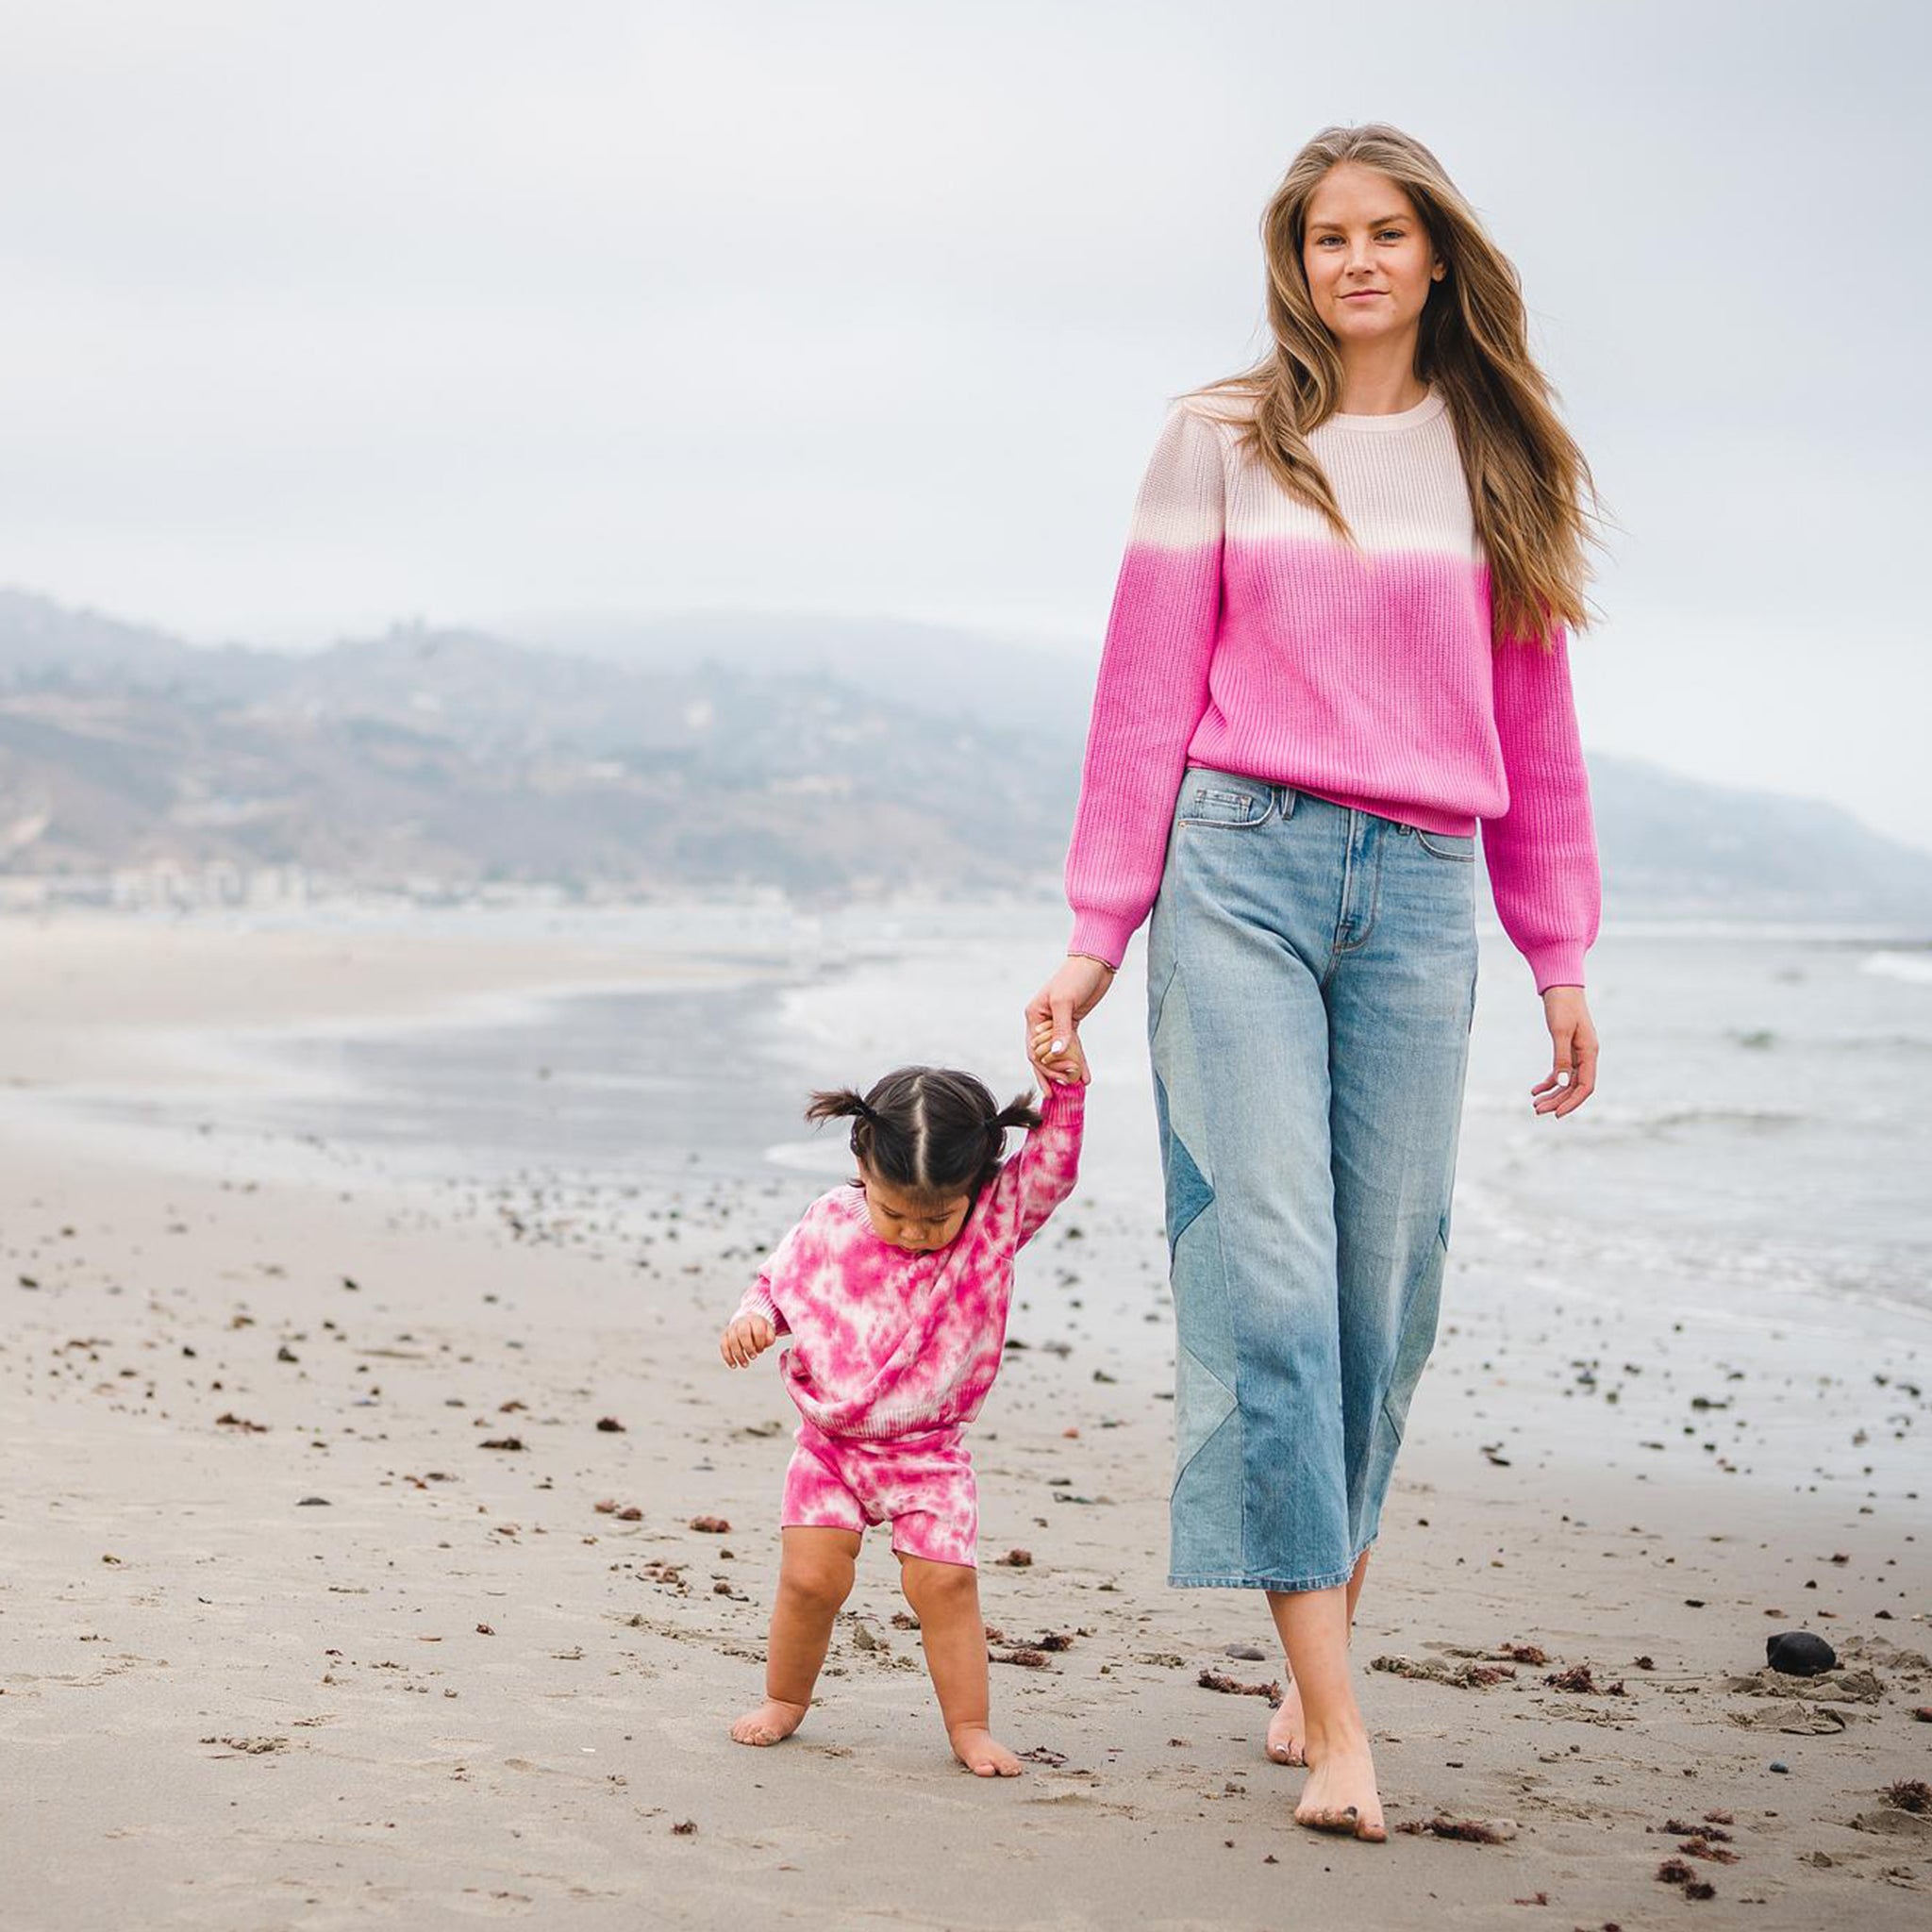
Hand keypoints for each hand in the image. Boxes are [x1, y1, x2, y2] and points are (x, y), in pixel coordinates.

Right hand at [719, 1313, 774, 1367]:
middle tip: (754, 1358)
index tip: (761, 1350)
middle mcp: (742, 1322)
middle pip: (743, 1334)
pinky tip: (733, 1366)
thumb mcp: (768, 1332)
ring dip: (738, 1355)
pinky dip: (728, 1357)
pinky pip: (723, 1346)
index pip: (758, 1331)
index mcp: (755, 1320)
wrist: (748, 1322)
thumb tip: (760, 1348)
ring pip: (732, 1341)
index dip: (760, 1343)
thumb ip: (769, 1339)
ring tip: (745, 1365)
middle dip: (748, 1348)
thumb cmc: (760, 1330)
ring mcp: (732, 1328)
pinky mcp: (725, 1335)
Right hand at [1025, 954, 1112, 1084]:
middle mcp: (1042, 1022)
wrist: (1095, 963)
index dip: (1044, 1070)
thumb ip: (1061, 1028)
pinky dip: (1077, 1060)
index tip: (1056, 1084)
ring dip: (1066, 1070)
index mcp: (1034, 1016)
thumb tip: (1057, 1053)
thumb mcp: (1065, 1002)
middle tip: (1064, 1092)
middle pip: (1044, 1056)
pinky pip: (1071, 1047)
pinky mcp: (1071, 1024)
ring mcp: (1056, 1024)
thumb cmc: (1075, 978)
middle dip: (1054, 1075)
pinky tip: (1085, 1074)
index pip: (1034, 1050)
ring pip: (1058, 1054)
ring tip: (1076, 1087)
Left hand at [1532, 987, 1598, 1117]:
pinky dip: (1549, 1082)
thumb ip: (1562, 1058)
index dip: (1572, 1102)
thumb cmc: (1562, 1006)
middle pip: (1574, 1087)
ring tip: (1535, 1104)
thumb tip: (1561, 1084)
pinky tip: (1535, 1089)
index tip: (1557, 1114)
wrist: (1560, 986)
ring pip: (1567, 1081)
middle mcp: (1587, 1055)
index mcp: (1590, 1052)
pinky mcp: (1567, 1049)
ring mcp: (1578, 1053)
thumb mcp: (1560, 1032)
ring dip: (1552, 1094)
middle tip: (1537, 1110)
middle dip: (1558, 1101)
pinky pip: (1560, 1071)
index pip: (1586, 1086)